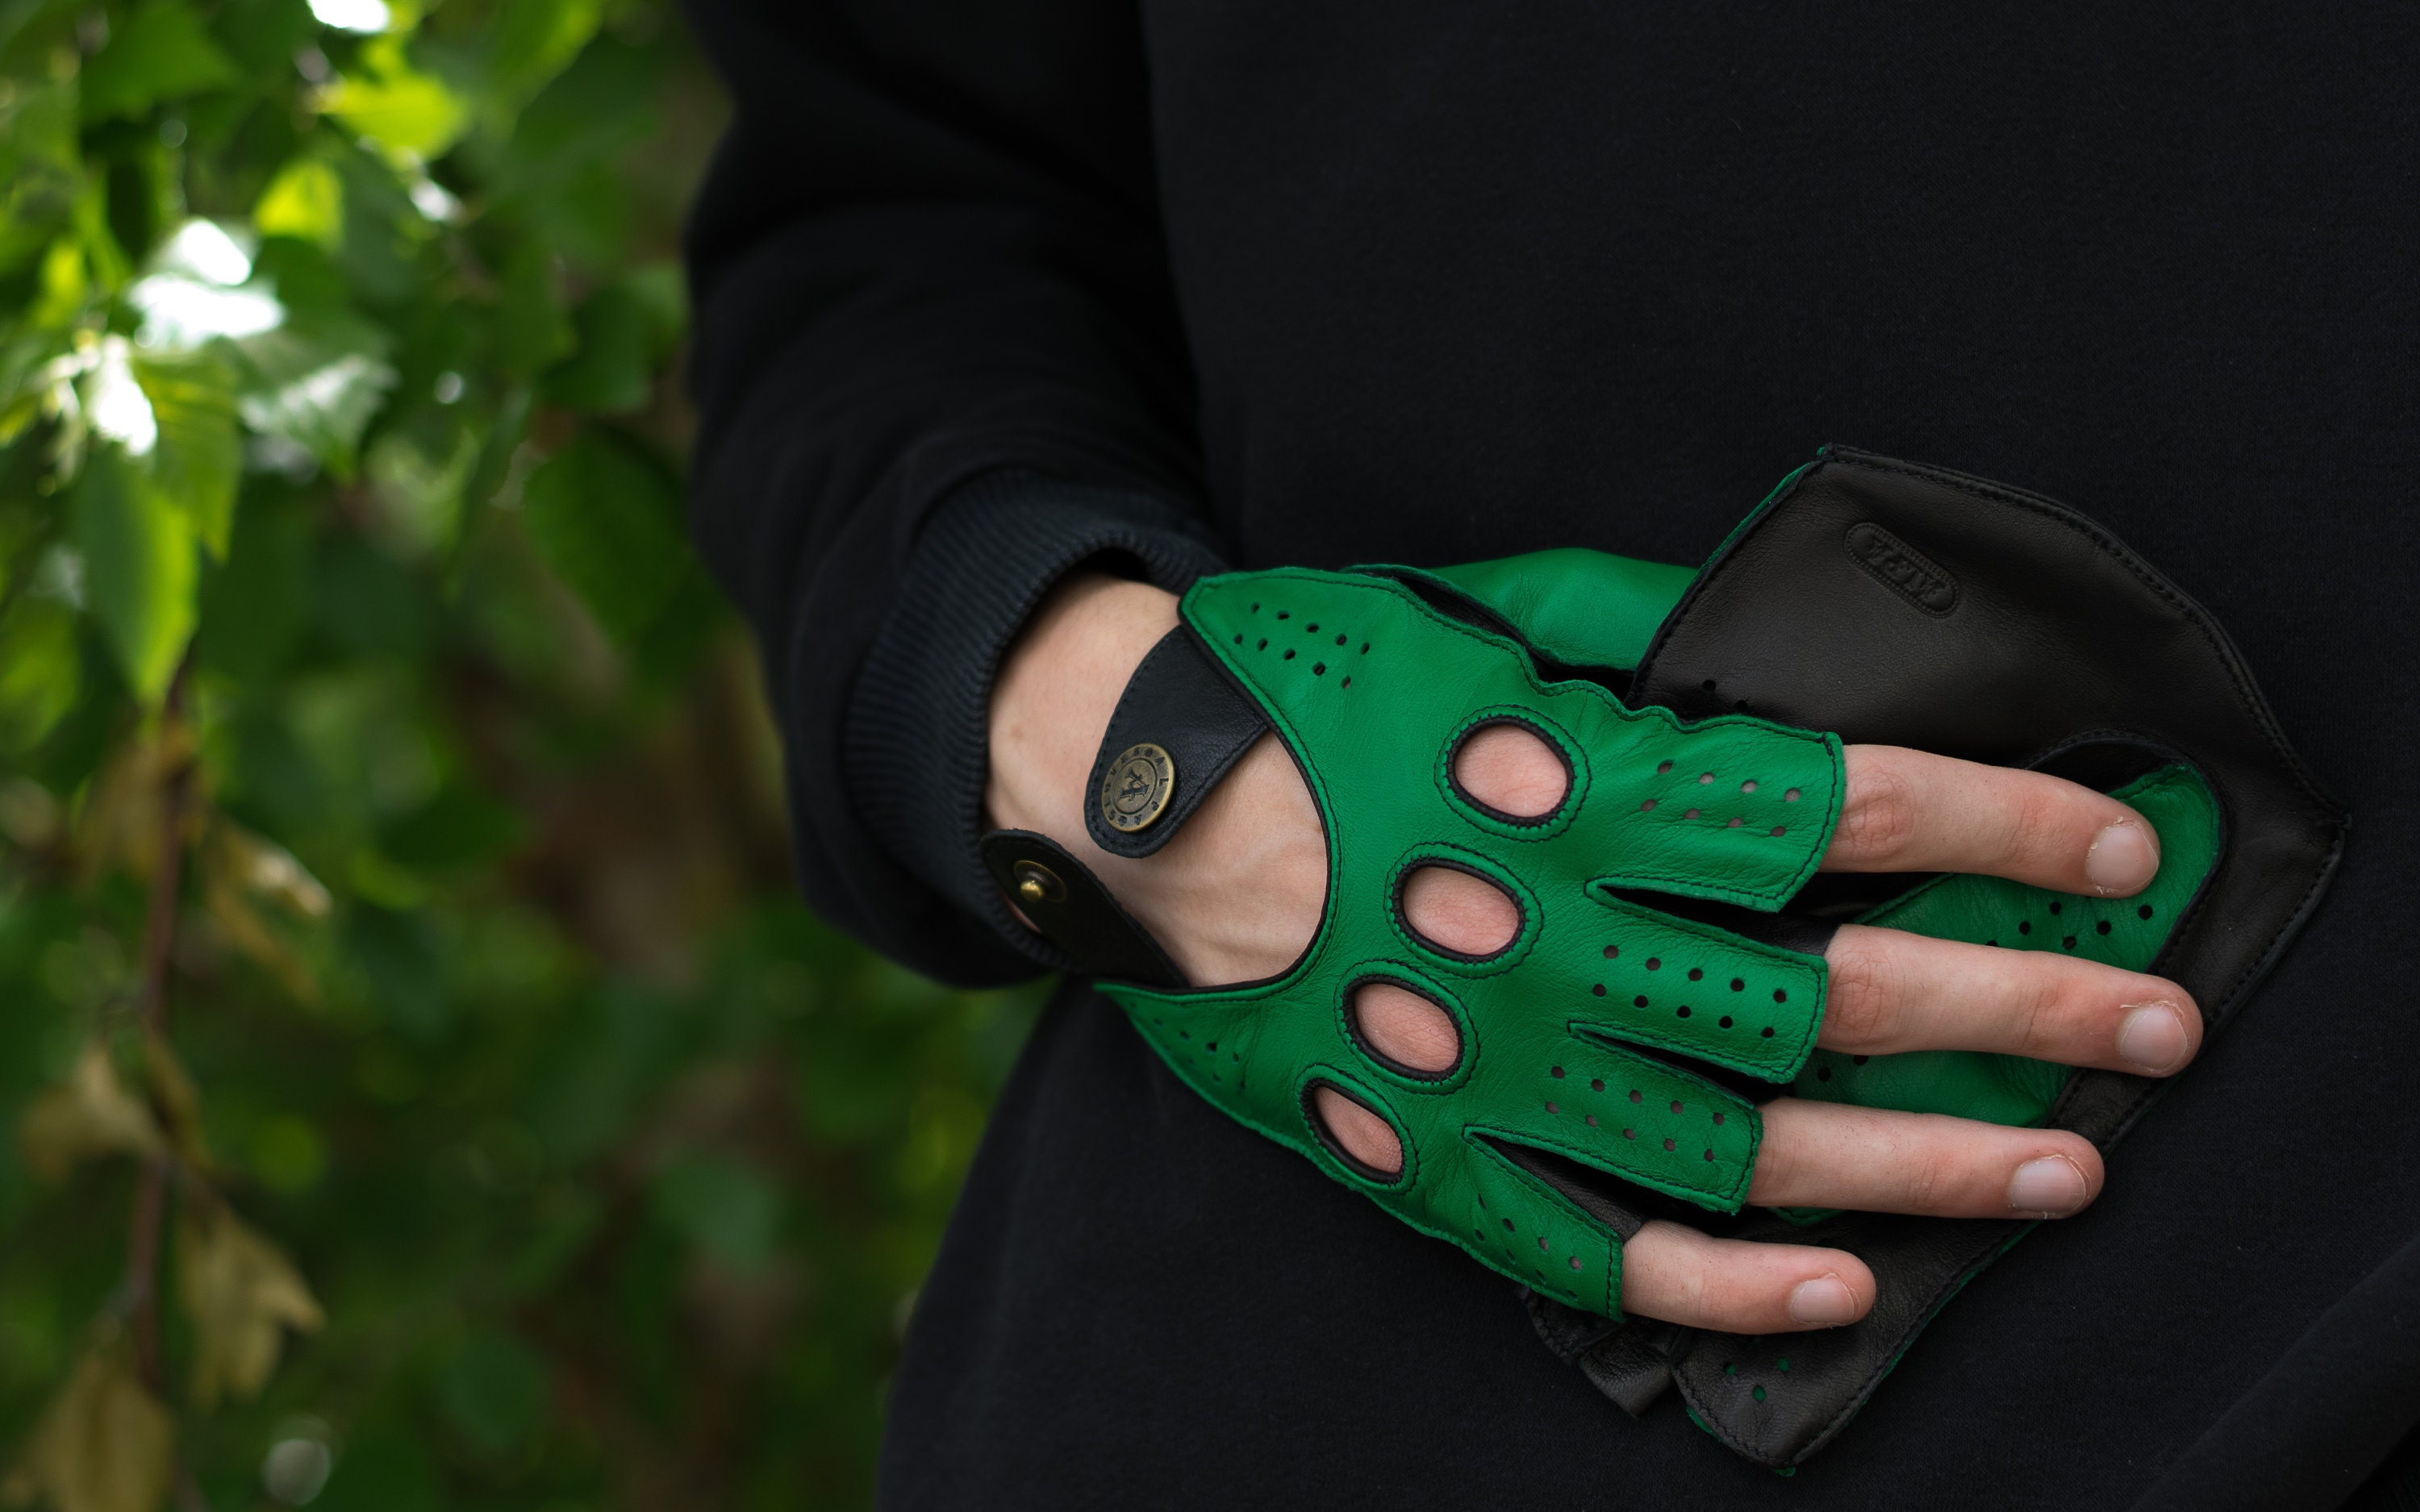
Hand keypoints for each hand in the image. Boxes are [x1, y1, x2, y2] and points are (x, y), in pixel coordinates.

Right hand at [988, 574, 2195, 1332]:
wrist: (1118, 801)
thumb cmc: (1302, 687)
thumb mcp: (1466, 612)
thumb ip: (1630, 627)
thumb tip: (1770, 644)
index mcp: (1570, 790)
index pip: (1837, 813)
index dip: (1998, 829)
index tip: (2116, 851)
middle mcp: (1549, 938)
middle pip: (1832, 995)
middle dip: (2021, 1011)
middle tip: (2155, 1032)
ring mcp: (1486, 1064)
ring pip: (1745, 1144)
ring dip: (1924, 1164)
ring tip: (2060, 1170)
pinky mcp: (1421, 1153)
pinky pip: (1590, 1255)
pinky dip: (1721, 1291)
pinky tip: (1835, 1288)